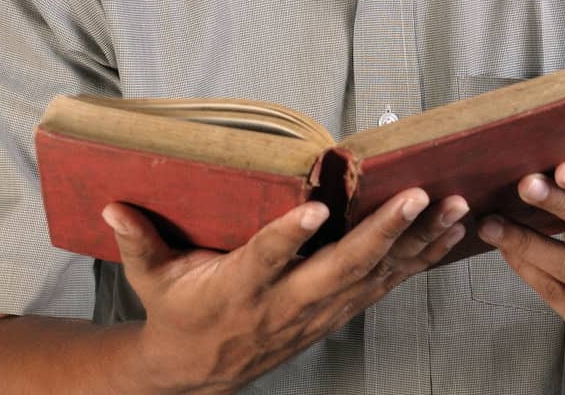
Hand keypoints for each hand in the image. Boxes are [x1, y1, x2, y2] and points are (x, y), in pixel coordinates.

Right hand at [102, 188, 469, 393]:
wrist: (201, 370)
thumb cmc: (176, 311)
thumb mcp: (151, 278)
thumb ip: (138, 240)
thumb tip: (111, 205)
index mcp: (238, 289)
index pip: (265, 261)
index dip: (288, 237)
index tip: (313, 211)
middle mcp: (285, 303)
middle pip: (341, 269)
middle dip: (383, 232)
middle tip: (417, 195)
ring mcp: (317, 312)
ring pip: (376, 276)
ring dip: (417, 242)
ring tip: (453, 206)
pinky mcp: (336, 312)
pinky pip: (385, 284)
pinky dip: (419, 259)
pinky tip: (449, 234)